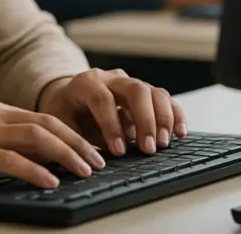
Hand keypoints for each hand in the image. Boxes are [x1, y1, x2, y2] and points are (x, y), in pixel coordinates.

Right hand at [0, 100, 106, 190]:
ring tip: (85, 171)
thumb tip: (38, 160)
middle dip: (77, 142)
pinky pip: (10, 159)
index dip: (71, 133)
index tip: (92, 151)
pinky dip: (34, 170)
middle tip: (99, 161)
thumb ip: (0, 142)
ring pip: (35, 137)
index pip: (42, 117)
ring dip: (65, 154)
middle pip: (46, 123)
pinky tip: (50, 183)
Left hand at [36, 68, 186, 156]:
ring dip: (162, 118)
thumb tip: (89, 162)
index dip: (111, 125)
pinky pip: (164, 98)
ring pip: (153, 91)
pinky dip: (174, 114)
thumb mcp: (60, 124)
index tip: (119, 152)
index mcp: (86, 83)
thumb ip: (74, 139)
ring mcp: (129, 83)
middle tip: (148, 149)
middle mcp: (111, 78)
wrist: (68, 97)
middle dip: (144, 119)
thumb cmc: (64, 113)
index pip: (103, 99)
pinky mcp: (144, 93)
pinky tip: (180, 133)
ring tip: (163, 144)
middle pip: (135, 89)